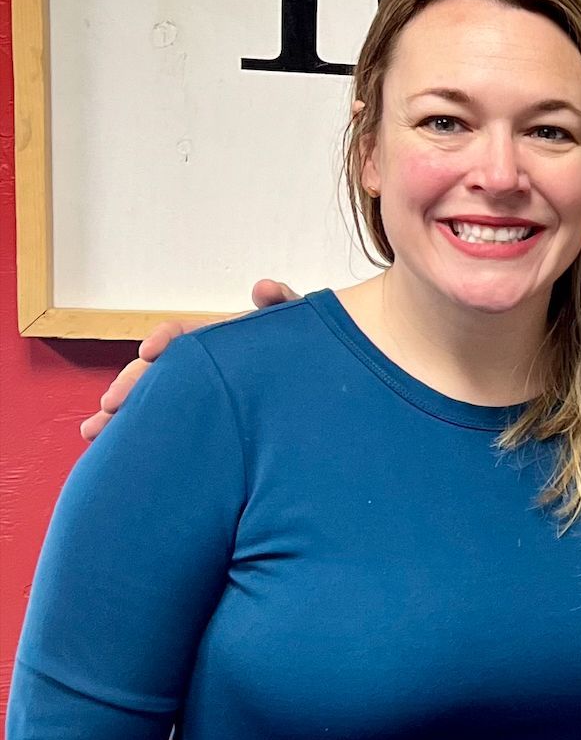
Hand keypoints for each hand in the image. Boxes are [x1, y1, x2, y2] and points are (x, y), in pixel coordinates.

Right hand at [79, 280, 298, 441]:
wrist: (325, 378)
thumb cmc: (309, 347)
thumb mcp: (299, 322)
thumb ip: (284, 304)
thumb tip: (264, 289)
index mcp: (220, 343)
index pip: (182, 337)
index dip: (164, 341)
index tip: (150, 352)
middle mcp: (205, 370)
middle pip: (158, 374)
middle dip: (130, 388)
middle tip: (108, 408)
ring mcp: (207, 398)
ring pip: (159, 405)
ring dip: (127, 416)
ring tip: (95, 434)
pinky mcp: (214, 426)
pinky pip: (178, 430)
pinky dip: (152, 440)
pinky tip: (118, 451)